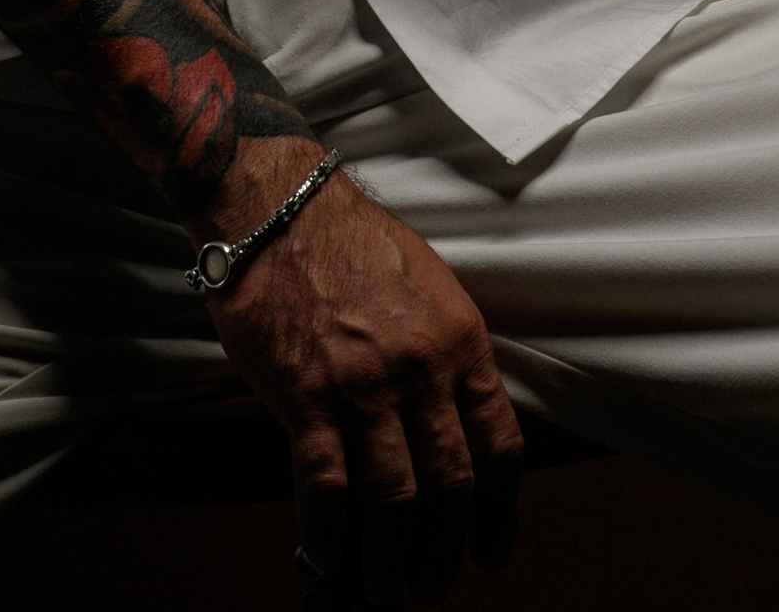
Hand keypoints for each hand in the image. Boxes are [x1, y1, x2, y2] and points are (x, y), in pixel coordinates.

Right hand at [201, 148, 520, 608]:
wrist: (278, 205)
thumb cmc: (351, 242)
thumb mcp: (427, 288)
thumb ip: (443, 357)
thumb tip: (448, 431)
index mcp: (459, 338)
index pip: (499, 444)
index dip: (500, 512)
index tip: (492, 549)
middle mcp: (419, 365)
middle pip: (449, 485)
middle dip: (444, 552)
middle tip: (432, 586)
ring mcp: (362, 382)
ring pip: (394, 498)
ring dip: (391, 559)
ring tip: (383, 587)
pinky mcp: (305, 393)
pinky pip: (326, 483)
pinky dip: (330, 531)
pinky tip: (328, 553)